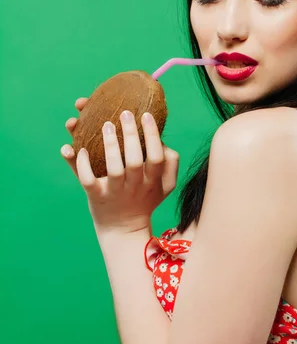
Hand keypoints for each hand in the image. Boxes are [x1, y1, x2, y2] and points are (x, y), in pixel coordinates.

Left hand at [61, 98, 179, 235]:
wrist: (123, 230)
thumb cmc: (145, 199)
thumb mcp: (165, 185)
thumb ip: (171, 162)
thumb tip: (163, 138)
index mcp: (152, 181)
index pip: (157, 158)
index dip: (153, 136)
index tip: (146, 115)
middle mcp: (135, 187)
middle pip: (135, 161)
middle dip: (130, 135)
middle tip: (125, 113)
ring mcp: (115, 193)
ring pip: (113, 169)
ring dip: (109, 146)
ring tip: (105, 124)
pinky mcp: (96, 198)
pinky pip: (87, 180)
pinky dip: (81, 164)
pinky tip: (77, 148)